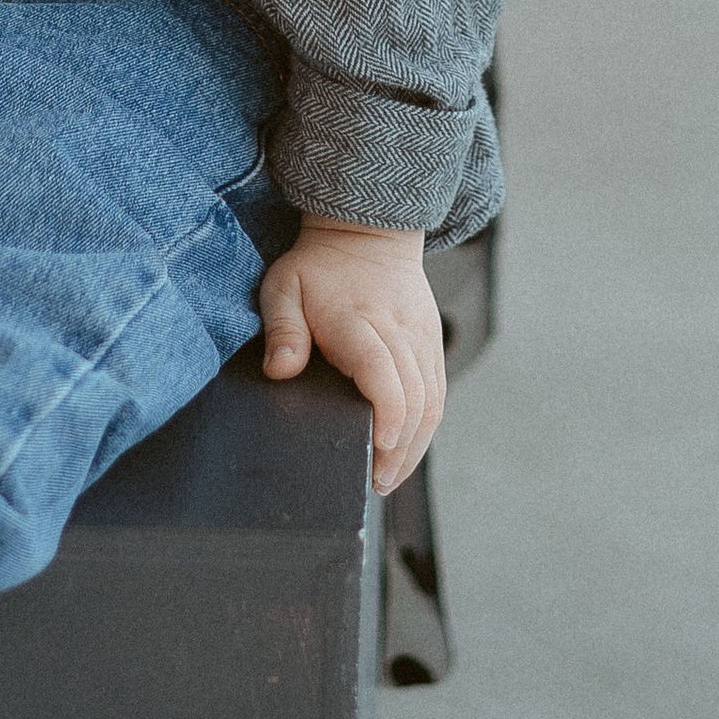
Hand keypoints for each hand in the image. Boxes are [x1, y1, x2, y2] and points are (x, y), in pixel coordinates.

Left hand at [259, 219, 445, 493]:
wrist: (367, 235)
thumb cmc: (319, 267)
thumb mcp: (284, 286)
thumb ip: (282, 329)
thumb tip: (280, 370)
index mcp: (360, 319)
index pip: (384, 371)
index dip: (388, 413)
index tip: (381, 447)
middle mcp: (399, 330)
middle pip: (415, 397)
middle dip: (401, 448)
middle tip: (377, 483)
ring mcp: (422, 338)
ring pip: (433, 399)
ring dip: (416, 444)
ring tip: (390, 477)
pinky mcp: (432, 345)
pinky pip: (438, 392)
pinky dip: (426, 427)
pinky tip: (406, 451)